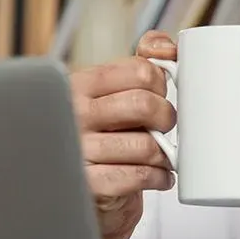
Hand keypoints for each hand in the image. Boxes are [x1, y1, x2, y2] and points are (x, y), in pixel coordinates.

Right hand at [69, 31, 177, 238]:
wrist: (82, 192)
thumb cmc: (102, 138)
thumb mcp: (112, 96)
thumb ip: (139, 64)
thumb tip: (165, 46)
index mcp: (79, 84)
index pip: (140, 70)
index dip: (161, 85)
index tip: (160, 97)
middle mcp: (73, 114)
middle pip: (144, 104)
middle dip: (166, 118)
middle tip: (164, 128)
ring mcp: (79, 150)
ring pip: (146, 144)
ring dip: (165, 154)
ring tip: (162, 157)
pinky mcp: (89, 184)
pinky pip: (140, 175)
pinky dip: (159, 177)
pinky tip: (158, 176)